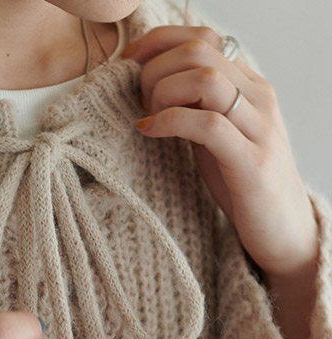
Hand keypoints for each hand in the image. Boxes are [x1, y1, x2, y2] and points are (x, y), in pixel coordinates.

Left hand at [123, 26, 318, 279]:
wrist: (282, 227)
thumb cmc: (241, 181)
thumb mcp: (215, 135)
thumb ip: (194, 107)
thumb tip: (150, 89)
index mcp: (248, 86)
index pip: (204, 38)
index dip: (160, 41)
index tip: (129, 59)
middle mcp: (257, 97)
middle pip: (199, 52)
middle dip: (155, 69)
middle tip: (138, 101)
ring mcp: (258, 127)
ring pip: (205, 80)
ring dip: (162, 93)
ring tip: (148, 117)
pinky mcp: (251, 161)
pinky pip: (208, 125)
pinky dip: (171, 122)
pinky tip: (150, 132)